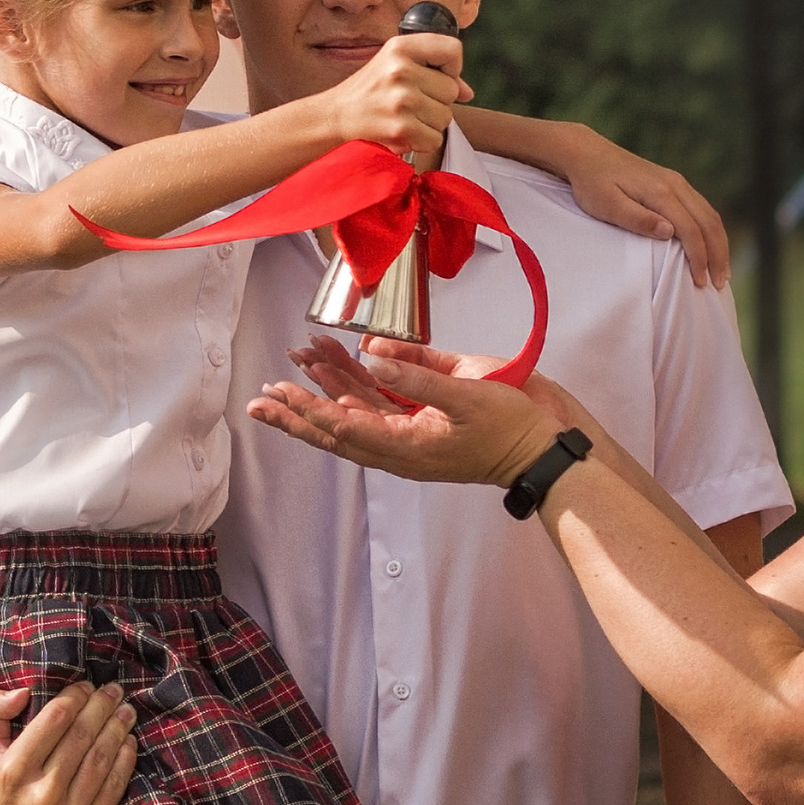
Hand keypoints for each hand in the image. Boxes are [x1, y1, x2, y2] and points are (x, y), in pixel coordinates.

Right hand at [0, 680, 135, 804]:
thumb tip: (23, 690)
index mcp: (10, 772)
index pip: (54, 719)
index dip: (76, 696)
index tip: (85, 685)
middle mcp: (40, 794)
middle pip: (82, 735)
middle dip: (102, 706)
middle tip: (114, 689)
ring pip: (101, 759)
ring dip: (118, 728)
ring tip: (126, 710)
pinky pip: (113, 788)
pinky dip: (125, 760)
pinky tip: (128, 742)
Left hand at [249, 337, 561, 485]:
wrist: (543, 448)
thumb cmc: (511, 426)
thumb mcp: (467, 396)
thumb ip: (418, 376)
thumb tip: (372, 356)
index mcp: (405, 447)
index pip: (343, 428)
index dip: (307, 410)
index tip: (277, 397)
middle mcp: (399, 445)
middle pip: (336, 428)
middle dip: (298, 411)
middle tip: (259, 399)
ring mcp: (410, 434)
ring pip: (355, 411)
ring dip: (325, 386)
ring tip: (295, 361)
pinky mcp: (421, 420)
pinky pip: (379, 403)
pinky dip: (356, 381)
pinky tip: (340, 358)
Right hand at [323, 29, 465, 169]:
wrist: (334, 118)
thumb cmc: (368, 92)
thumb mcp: (395, 66)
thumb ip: (433, 73)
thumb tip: (467, 92)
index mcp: (400, 47)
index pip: (453, 50)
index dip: (451, 68)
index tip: (436, 77)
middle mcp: (401, 69)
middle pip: (451, 90)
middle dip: (436, 101)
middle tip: (410, 103)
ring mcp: (401, 100)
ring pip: (446, 117)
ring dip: (429, 123)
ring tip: (404, 117)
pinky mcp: (401, 128)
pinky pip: (434, 138)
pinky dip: (421, 141)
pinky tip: (401, 132)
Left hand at [555, 134, 729, 287]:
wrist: (586, 153)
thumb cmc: (591, 184)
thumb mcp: (607, 205)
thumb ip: (637, 219)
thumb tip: (669, 231)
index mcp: (660, 192)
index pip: (690, 229)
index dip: (699, 258)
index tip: (701, 283)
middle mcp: (675, 184)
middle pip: (709, 222)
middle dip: (718, 254)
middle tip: (719, 283)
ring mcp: (676, 181)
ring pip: (709, 214)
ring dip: (718, 243)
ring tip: (721, 271)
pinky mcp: (673, 182)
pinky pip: (702, 208)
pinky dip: (711, 230)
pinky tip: (710, 246)